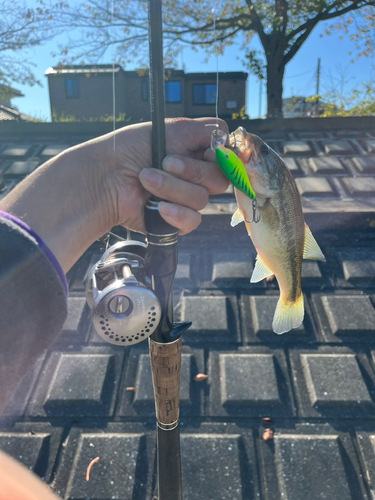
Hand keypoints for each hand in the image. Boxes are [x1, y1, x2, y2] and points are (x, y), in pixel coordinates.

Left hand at [87, 117, 228, 234]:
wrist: (103, 178)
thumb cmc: (128, 150)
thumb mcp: (169, 129)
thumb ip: (204, 131)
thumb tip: (228, 134)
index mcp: (194, 153)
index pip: (227, 159)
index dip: (220, 158)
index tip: (203, 153)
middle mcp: (193, 176)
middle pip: (219, 179)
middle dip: (191, 170)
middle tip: (165, 162)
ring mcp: (184, 200)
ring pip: (202, 199)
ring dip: (172, 188)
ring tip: (146, 179)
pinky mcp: (175, 222)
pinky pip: (192, 220)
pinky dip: (175, 212)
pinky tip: (157, 206)